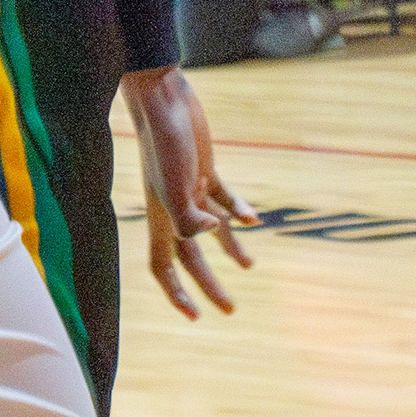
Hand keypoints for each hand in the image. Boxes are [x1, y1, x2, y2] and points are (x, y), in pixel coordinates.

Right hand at [122, 67, 256, 320]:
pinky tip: (255, 218)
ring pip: (210, 230)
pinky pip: (224, 197)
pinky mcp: (204, 169)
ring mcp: (189, 189)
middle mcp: (173, 208)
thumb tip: (212, 233)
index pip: (162, 266)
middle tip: (229, 309)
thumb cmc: (165, 141)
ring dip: (229, 248)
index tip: (194, 317)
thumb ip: (188, 216)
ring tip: (248, 266)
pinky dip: (239, 210)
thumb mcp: (174, 182)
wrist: (164, 99)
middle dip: (209, 284)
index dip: (176, 294)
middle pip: (191, 257)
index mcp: (160, 216)